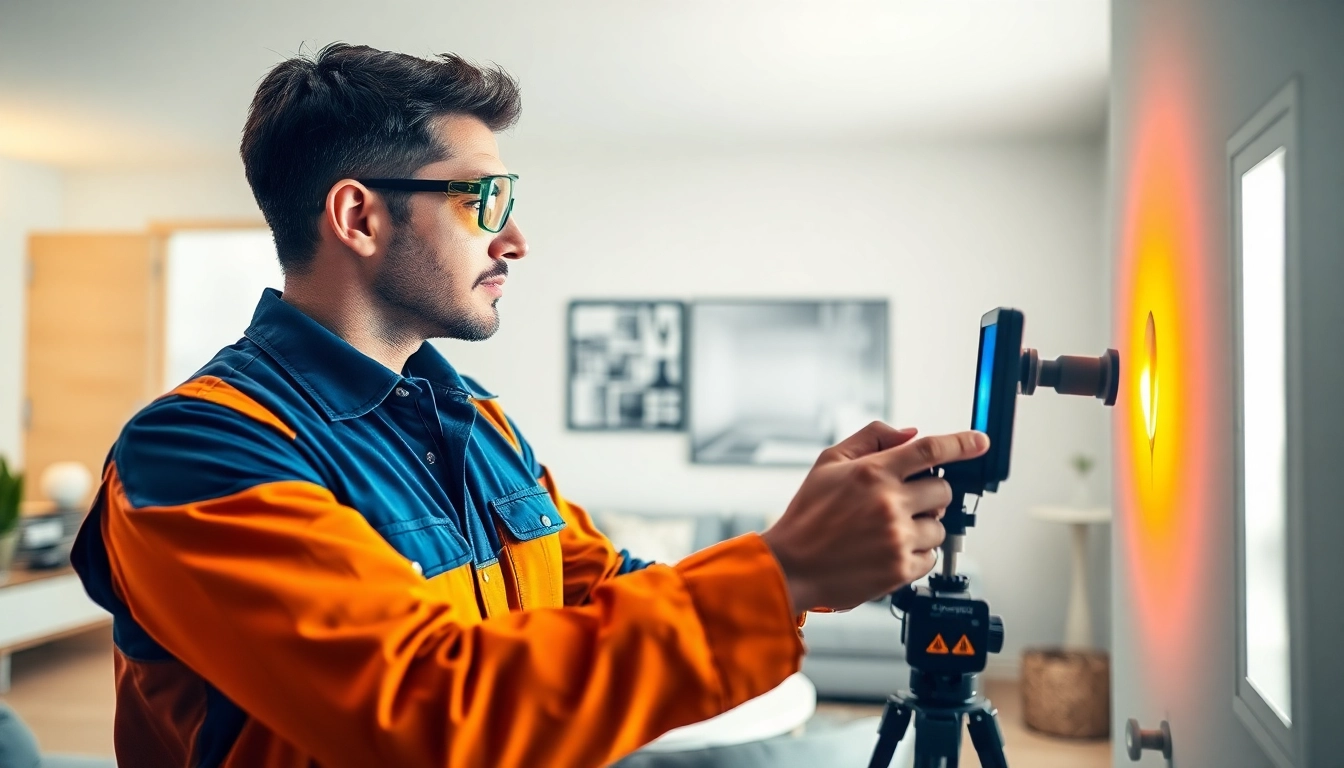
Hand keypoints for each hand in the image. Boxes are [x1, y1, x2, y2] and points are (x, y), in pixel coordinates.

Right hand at [760, 423, 989, 612]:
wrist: (791, 566)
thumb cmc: (807, 515)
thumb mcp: (829, 463)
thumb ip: (871, 439)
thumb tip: (909, 433)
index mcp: (873, 472)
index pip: (930, 450)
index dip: (962, 443)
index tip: (980, 442)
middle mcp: (889, 503)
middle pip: (943, 489)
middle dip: (931, 494)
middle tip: (907, 501)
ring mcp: (897, 537)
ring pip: (940, 525)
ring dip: (923, 526)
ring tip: (889, 530)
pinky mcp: (900, 568)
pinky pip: (931, 556)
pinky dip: (916, 552)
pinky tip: (889, 550)